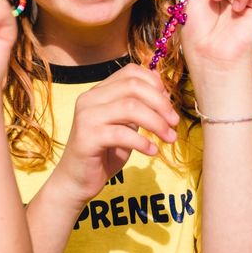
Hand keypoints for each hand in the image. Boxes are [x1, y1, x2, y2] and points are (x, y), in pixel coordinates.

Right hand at [53, 64, 178, 202]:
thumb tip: (161, 87)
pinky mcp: (86, 138)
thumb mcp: (125, 125)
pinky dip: (143, 142)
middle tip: (174, 122)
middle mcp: (89, 99)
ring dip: (156, 123)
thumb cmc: (104, 153)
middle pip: (133, 86)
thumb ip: (139, 106)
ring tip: (169, 138)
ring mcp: (86, 117)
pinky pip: (121, 134)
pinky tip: (152, 151)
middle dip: (161, 103)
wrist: (77, 180)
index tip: (169, 105)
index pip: (130, 72)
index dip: (155, 84)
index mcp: (98, 92)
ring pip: (130, 107)